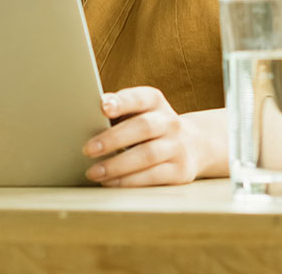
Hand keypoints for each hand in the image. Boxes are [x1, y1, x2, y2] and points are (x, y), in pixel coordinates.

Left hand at [82, 87, 212, 186]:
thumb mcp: (138, 113)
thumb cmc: (150, 128)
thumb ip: (117, 110)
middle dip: (113, 139)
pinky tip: (110, 182)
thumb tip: (89, 109)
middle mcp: (170, 122)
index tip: (103, 107)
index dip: (123, 101)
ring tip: (94, 172)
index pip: (141, 98)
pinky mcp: (180, 171)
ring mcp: (178, 147)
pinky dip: (129, 181)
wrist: (192, 146)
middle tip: (88, 149)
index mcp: (156, 103)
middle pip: (144, 127)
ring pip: (148, 155)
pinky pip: (153, 177)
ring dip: (117, 165)